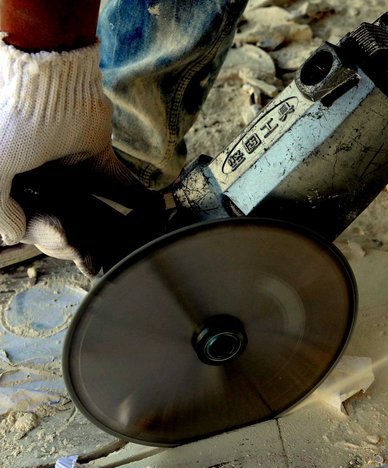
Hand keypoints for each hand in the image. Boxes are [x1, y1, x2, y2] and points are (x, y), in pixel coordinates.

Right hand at [0, 39, 162, 274]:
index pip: (26, 222)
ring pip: (90, 209)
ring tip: (126, 244)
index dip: (46, 237)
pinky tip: (155, 214)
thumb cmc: (13, 124)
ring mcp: (66, 167)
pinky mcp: (95, 155)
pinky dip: (138, 200)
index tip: (66, 241)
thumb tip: (13, 238)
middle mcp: (35, 177)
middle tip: (88, 250)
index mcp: (6, 181)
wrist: (49, 81)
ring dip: (109, 230)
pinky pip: (117, 183)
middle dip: (77, 242)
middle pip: (60, 221)